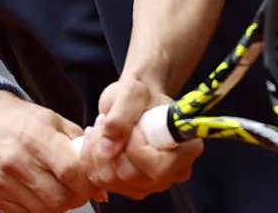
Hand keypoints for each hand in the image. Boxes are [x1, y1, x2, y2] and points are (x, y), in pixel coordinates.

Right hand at [0, 90, 104, 211]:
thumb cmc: (21, 119)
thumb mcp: (54, 121)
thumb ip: (80, 148)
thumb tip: (101, 185)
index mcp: (36, 137)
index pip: (70, 172)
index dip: (87, 183)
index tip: (92, 182)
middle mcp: (16, 160)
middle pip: (59, 198)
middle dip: (76, 198)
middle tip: (77, 189)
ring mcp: (0, 180)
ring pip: (44, 210)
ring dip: (58, 204)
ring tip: (57, 188)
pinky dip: (37, 207)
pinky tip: (38, 190)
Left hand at [79, 79, 202, 199]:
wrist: (137, 99)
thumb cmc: (142, 92)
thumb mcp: (132, 93)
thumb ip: (121, 117)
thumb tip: (108, 149)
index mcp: (186, 149)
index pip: (158, 168)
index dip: (135, 149)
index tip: (129, 125)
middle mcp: (172, 173)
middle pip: (131, 176)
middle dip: (110, 146)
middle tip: (105, 120)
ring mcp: (151, 183)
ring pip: (112, 181)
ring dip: (96, 151)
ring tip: (100, 126)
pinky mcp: (131, 186)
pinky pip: (103, 182)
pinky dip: (91, 159)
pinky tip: (96, 139)